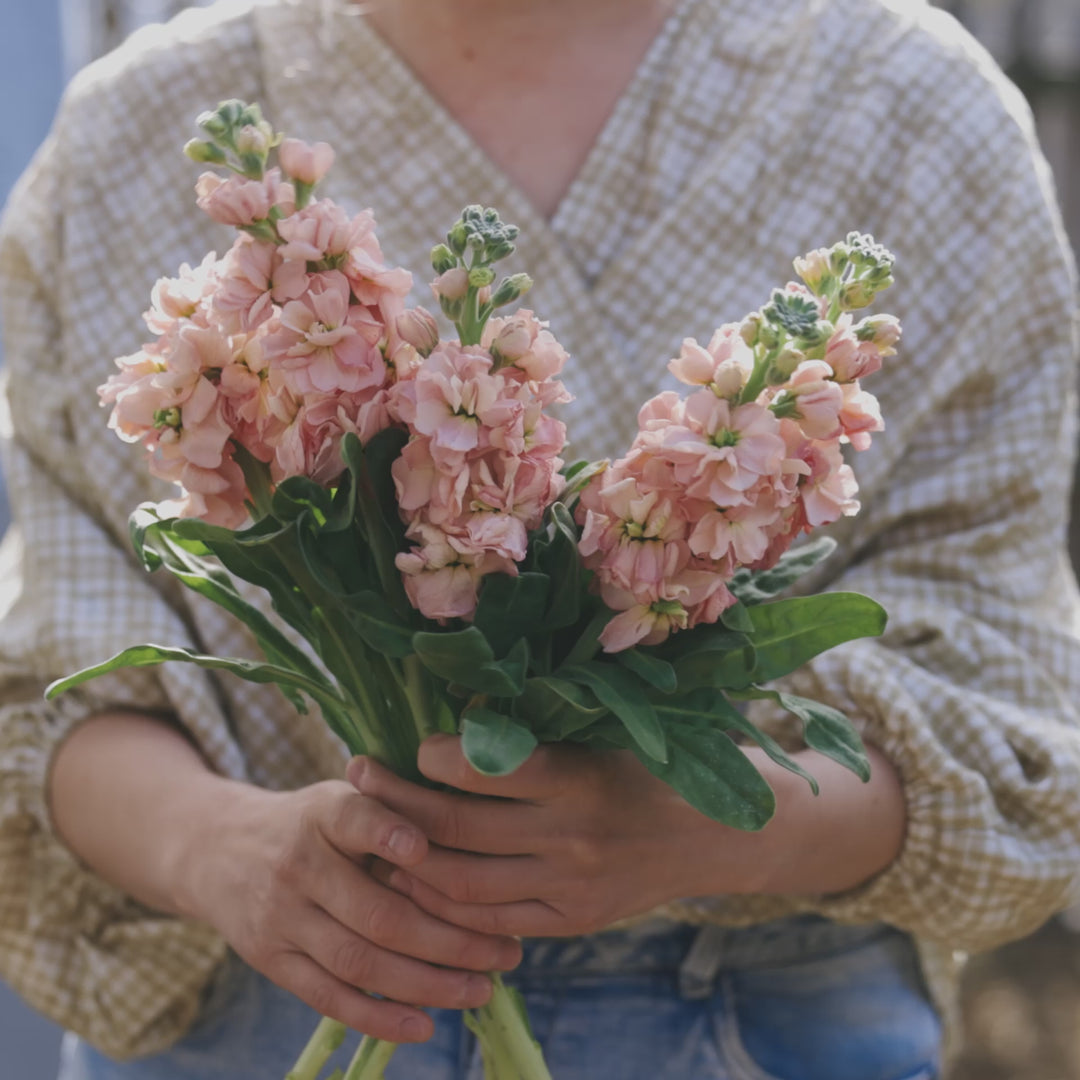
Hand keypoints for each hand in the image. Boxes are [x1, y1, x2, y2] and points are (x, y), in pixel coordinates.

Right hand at [173, 777, 522, 1042]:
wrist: (217, 849)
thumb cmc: (308, 822)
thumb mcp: (340, 795)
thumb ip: (392, 807)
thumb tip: (469, 824)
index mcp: (321, 813)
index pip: (353, 819)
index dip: (387, 832)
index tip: (425, 848)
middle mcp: (298, 865)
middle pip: (377, 912)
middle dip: (449, 938)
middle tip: (505, 951)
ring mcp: (281, 918)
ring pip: (360, 961)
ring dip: (427, 983)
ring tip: (481, 990)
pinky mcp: (271, 961)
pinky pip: (329, 997)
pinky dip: (379, 1016)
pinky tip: (425, 1025)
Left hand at [346, 735, 762, 938]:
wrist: (708, 836)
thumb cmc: (642, 770)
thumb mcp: (594, 741)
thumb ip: (530, 743)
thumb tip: (450, 730)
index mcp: (574, 778)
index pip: (480, 770)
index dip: (431, 758)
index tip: (410, 747)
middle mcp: (568, 836)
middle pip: (455, 828)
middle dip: (395, 803)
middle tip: (357, 776)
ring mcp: (567, 886)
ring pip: (460, 884)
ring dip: (407, 859)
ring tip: (374, 836)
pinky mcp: (570, 921)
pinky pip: (490, 920)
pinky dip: (446, 904)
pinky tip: (418, 881)